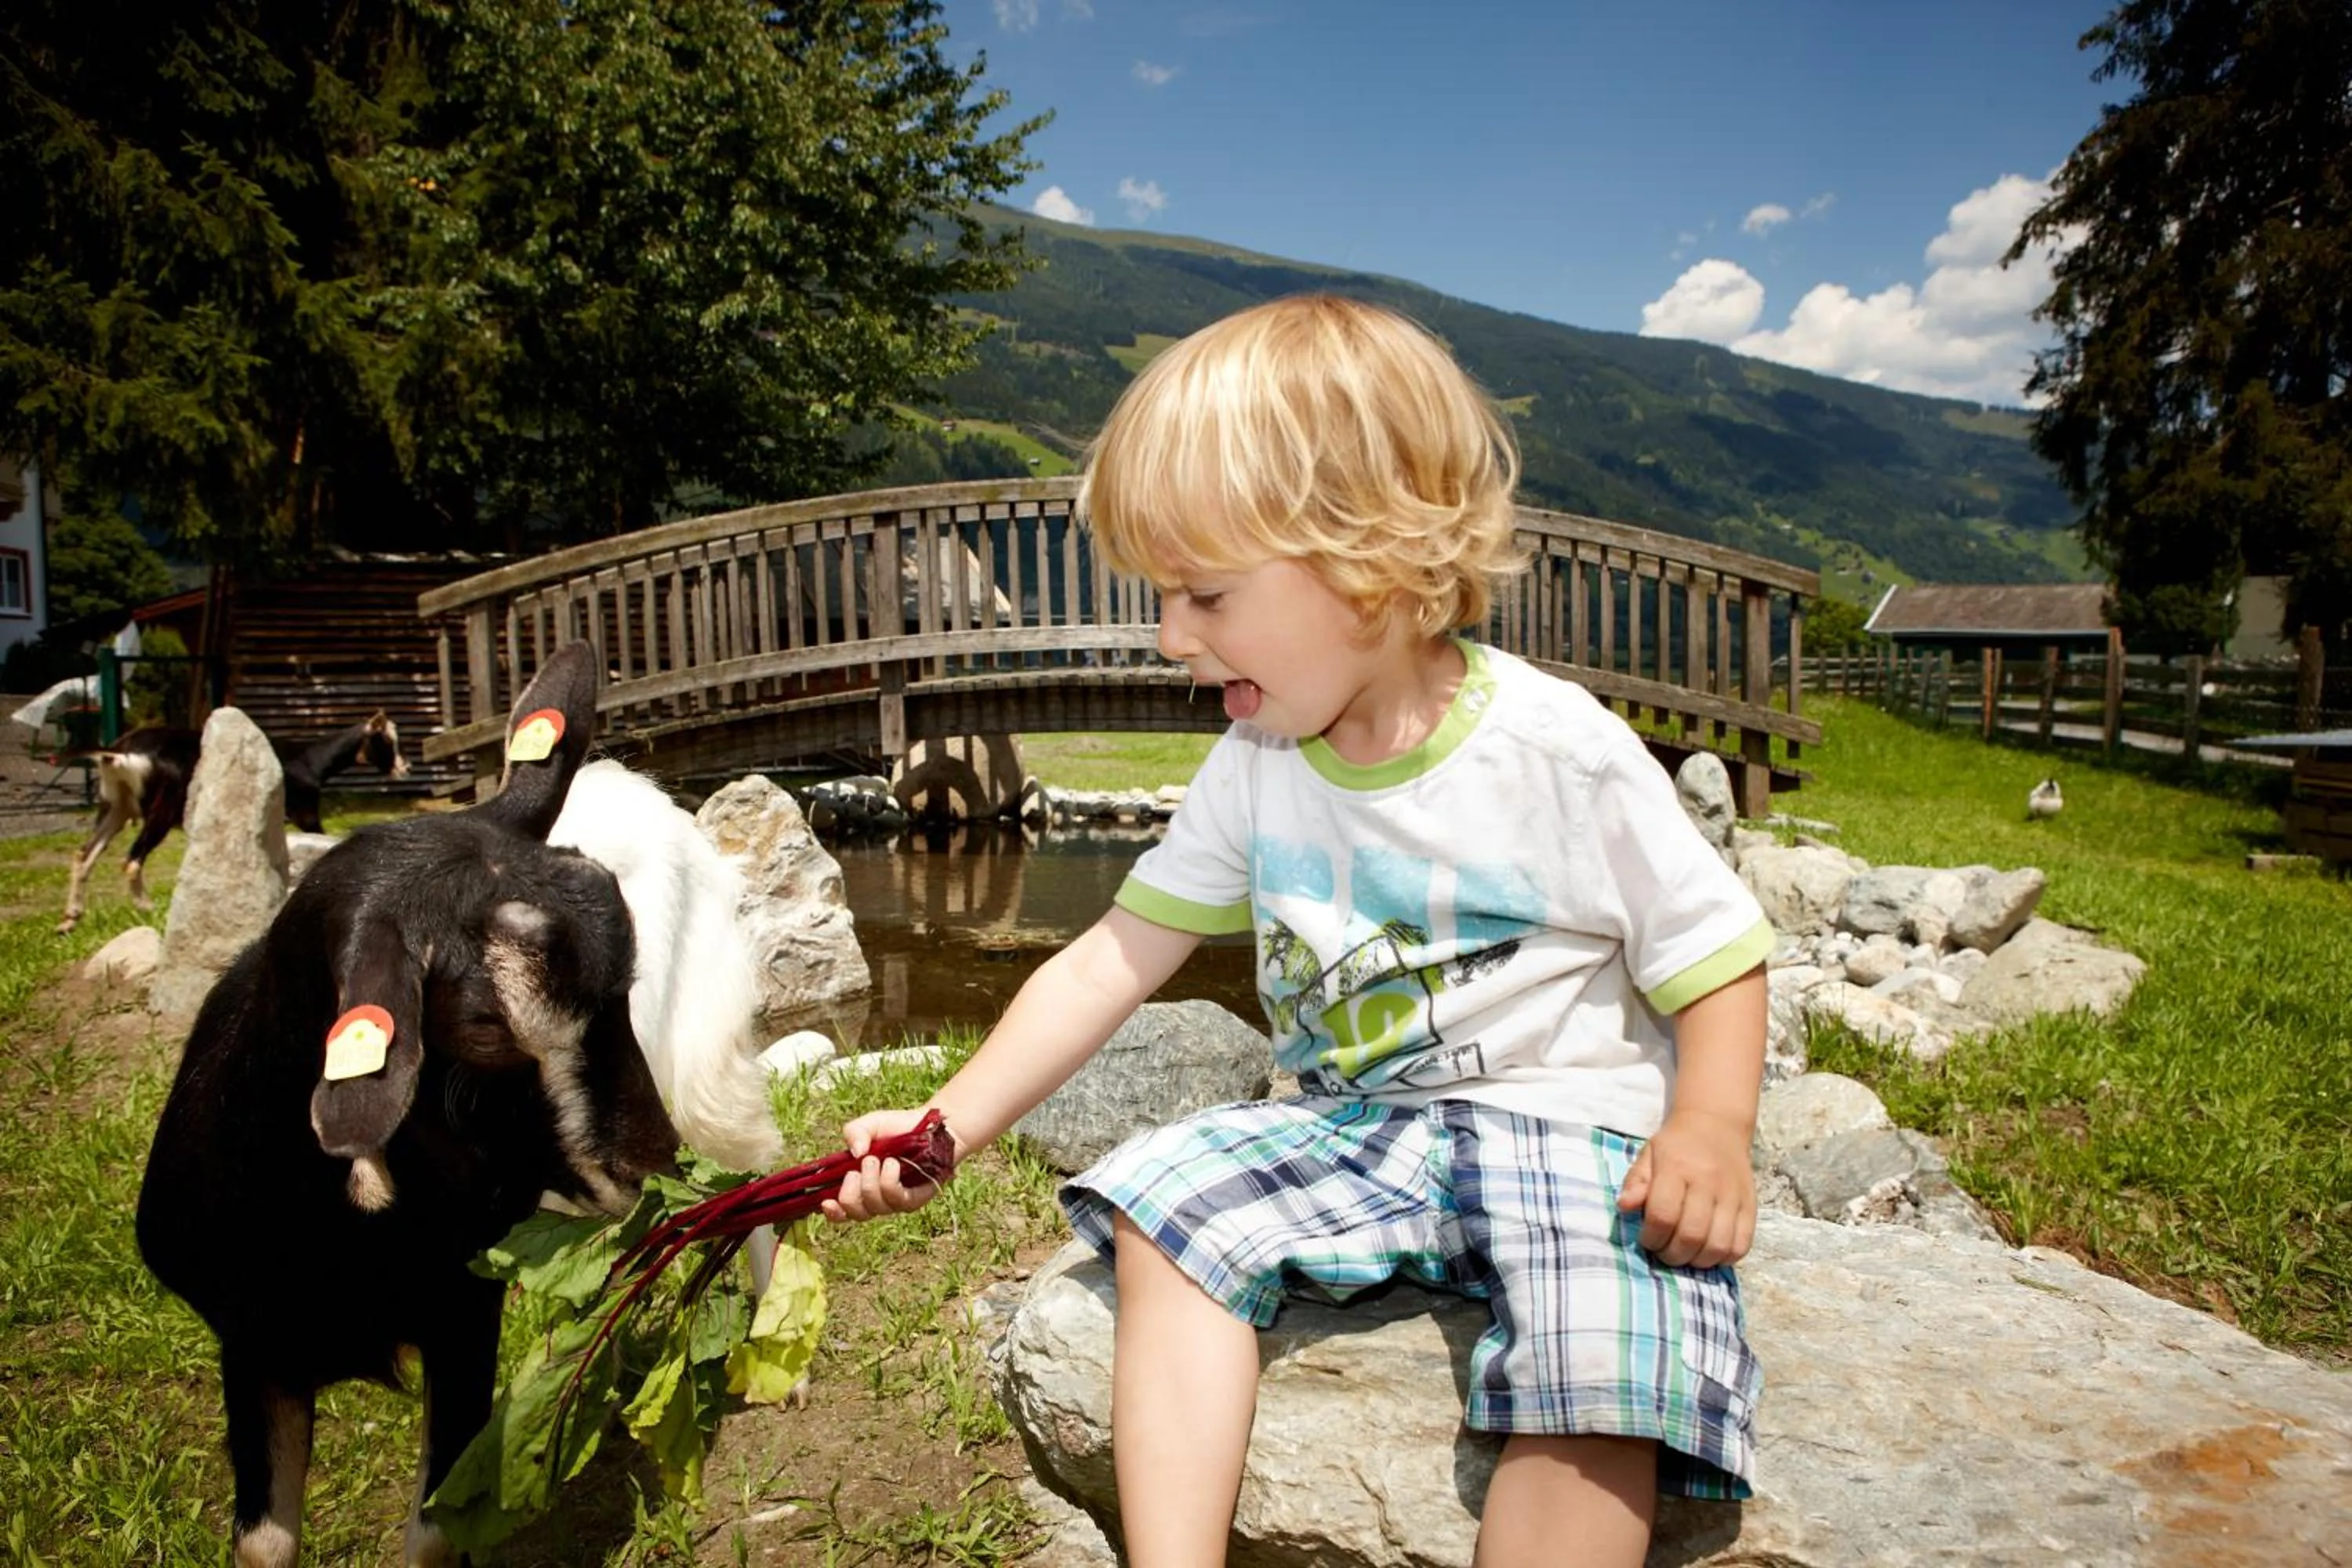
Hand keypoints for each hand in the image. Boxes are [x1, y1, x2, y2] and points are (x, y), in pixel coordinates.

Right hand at [819, 1106, 961, 1223]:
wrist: (931, 1125)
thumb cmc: (898, 1128)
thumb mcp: (871, 1124)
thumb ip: (855, 1132)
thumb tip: (855, 1153)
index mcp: (860, 1185)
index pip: (842, 1212)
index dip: (833, 1213)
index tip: (826, 1202)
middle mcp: (877, 1198)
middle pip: (856, 1214)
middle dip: (851, 1194)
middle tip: (856, 1170)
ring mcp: (896, 1201)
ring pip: (875, 1207)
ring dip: (870, 1183)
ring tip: (877, 1159)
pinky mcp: (915, 1199)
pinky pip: (897, 1199)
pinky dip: (889, 1181)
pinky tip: (893, 1164)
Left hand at [1615, 1111, 1755, 1268]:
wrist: (1716, 1126)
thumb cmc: (1676, 1146)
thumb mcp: (1648, 1156)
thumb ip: (1635, 1182)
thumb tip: (1624, 1207)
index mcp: (1677, 1168)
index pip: (1663, 1215)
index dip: (1651, 1237)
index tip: (1646, 1239)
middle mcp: (1708, 1182)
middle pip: (1691, 1235)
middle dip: (1672, 1254)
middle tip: (1664, 1251)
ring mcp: (1733, 1195)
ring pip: (1718, 1245)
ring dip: (1697, 1260)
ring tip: (1685, 1253)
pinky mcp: (1751, 1206)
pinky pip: (1741, 1245)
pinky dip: (1723, 1258)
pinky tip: (1708, 1251)